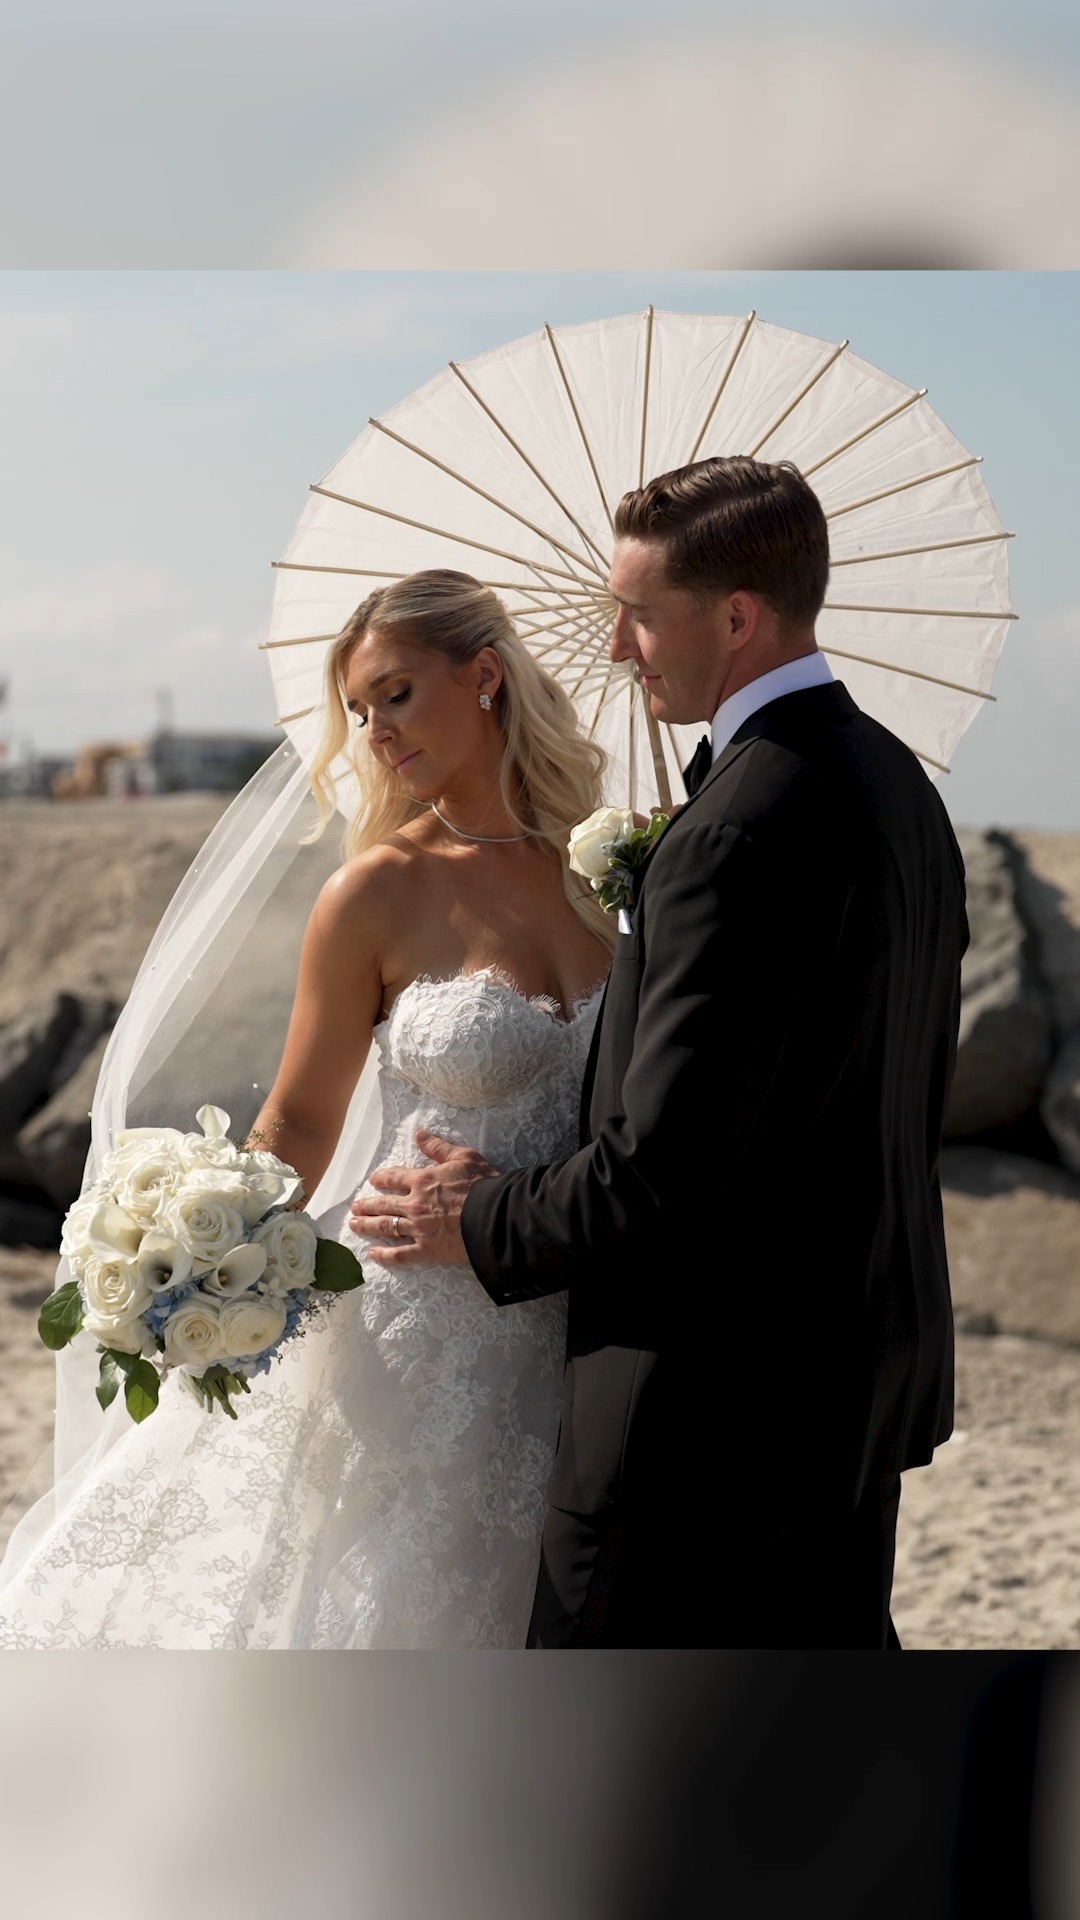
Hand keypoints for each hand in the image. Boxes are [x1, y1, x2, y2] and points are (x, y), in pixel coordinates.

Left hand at [347, 1130, 497, 1265]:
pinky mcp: (426, 1250)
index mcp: (422, 1180)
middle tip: (355, 1207)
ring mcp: (418, 1229)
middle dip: (366, 1205)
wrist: (495, 1217)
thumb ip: (439, 1147)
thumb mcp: (463, 1157)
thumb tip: (420, 1135)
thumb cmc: (483, 1184)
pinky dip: (384, 1255)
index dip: (381, 1178)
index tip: (373, 1180)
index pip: (393, 1177)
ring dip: (367, 1225)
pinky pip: (400, 1254)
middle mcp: (414, 1204)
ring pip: (385, 1226)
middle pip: (382, 1204)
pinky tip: (373, 1254)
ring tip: (354, 1225)